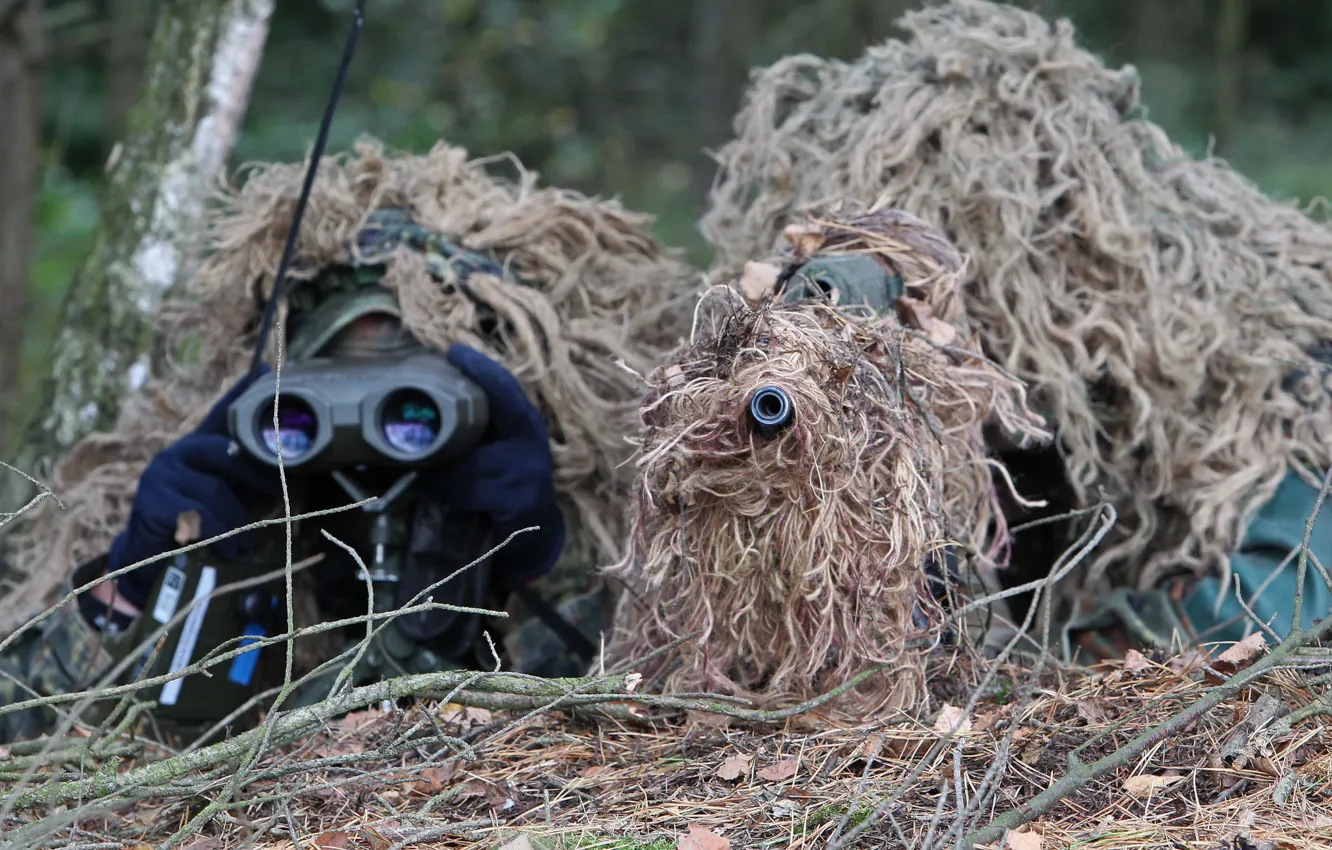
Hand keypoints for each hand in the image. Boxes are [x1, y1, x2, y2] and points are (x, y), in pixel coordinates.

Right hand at [108, 368, 284, 607]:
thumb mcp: (233, 493)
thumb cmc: (204, 521)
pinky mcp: (150, 501)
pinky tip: (224, 547)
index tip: (267, 368)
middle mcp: (180, 450)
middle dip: (259, 478)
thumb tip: (293, 454)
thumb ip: (253, 470)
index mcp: (202, 444)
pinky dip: (215, 534)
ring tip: (246, 542)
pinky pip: (195, 514)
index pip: (225, 413)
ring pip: (215, 491)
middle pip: (228, 452)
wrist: (153, 558)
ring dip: (238, 522)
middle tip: (278, 501)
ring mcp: (162, 474)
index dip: (244, 391)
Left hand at [433, 344, 564, 582]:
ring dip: (442, 476)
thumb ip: (478, 427)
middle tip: (414, 436)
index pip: (506, 388)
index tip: (454, 351)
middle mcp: (532, 443)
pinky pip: (470, 494)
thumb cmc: (507, 482)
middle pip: (478, 425)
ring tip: (431, 481)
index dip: (481, 368)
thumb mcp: (500, 449)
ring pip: (466, 466)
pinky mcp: (518, 504)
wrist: (536, 532)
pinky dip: (455, 498)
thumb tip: (429, 401)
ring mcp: (528, 475)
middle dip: (442, 433)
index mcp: (526, 423)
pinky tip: (453, 502)